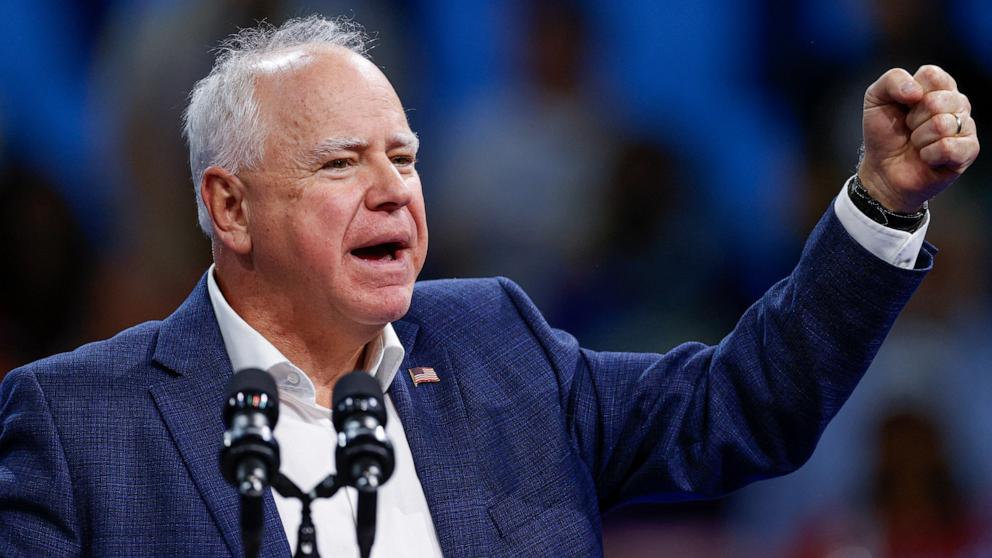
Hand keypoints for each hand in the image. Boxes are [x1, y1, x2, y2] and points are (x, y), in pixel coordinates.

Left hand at [859, 65, 979, 212]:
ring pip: (942, 125)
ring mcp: (966, 126)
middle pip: (937, 101)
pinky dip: (929, 155)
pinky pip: (948, 147)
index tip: (903, 107)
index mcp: (938, 87)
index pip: (932, 74)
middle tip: (909, 129)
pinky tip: (927, 157)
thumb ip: (892, 79)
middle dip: (913, 119)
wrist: (882, 169)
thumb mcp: (876, 99)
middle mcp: (957, 103)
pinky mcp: (969, 150)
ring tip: (917, 144)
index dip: (909, 93)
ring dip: (919, 139)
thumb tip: (917, 92)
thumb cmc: (883, 134)